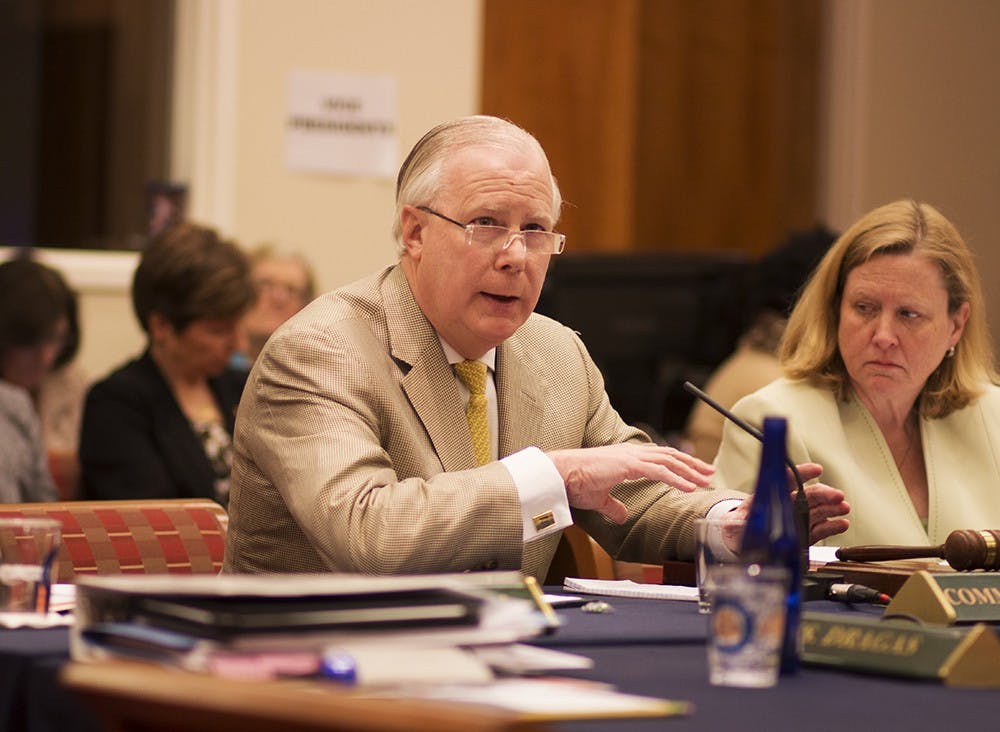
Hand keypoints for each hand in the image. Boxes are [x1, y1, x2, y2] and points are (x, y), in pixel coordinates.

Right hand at [548, 444, 713, 523]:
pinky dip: (677, 478)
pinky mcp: (628, 465)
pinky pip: (659, 471)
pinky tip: (689, 487)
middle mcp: (631, 453)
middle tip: (709, 472)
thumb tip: (622, 516)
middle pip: (669, 455)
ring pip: (669, 461)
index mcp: (626, 457)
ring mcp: (630, 457)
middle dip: (691, 464)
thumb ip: (613, 506)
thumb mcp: (599, 497)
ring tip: (705, 480)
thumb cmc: (575, 483)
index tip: (694, 472)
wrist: (560, 474)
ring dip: (690, 470)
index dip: (678, 464)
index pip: (659, 457)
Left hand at [729, 462, 850, 543]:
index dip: (802, 473)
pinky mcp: (801, 536)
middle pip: (806, 496)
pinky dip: (831, 527)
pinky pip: (817, 530)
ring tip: (844, 507)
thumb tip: (726, 495)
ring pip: (815, 511)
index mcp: (768, 497)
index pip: (786, 480)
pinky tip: (842, 523)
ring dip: (831, 508)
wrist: (737, 546)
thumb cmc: (735, 528)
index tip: (817, 469)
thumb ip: (736, 517)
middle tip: (838, 495)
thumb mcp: (733, 521)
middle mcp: (784, 506)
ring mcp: (794, 521)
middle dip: (823, 494)